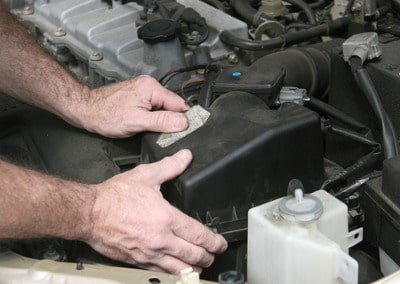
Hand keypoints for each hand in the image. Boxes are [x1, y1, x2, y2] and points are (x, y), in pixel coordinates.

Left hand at [79, 75, 189, 137]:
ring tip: (145, 125)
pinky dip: (151, 115)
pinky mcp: (139, 95)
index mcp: (151, 88)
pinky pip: (153, 106)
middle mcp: (149, 85)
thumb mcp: (137, 122)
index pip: (179, 104)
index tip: (180, 131)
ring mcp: (143, 89)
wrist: (87, 111)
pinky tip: (142, 121)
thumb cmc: (106, 115)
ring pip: (162, 107)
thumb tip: (183, 122)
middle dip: (168, 119)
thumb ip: (162, 122)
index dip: (181, 119)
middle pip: (171, 105)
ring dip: (159, 118)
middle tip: (157, 130)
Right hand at [86, 149, 227, 273]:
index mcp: (166, 219)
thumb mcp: (146, 175)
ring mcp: (149, 253)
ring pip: (179, 268)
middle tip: (214, 255)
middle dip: (208, 256)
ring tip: (200, 266)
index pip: (199, 235)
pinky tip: (176, 270)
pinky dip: (173, 272)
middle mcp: (160, 239)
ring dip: (194, 268)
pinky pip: (160, 272)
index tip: (220, 242)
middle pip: (193, 255)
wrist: (90, 213)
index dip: (214, 241)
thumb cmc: (114, 197)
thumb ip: (170, 166)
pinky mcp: (137, 261)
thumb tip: (185, 157)